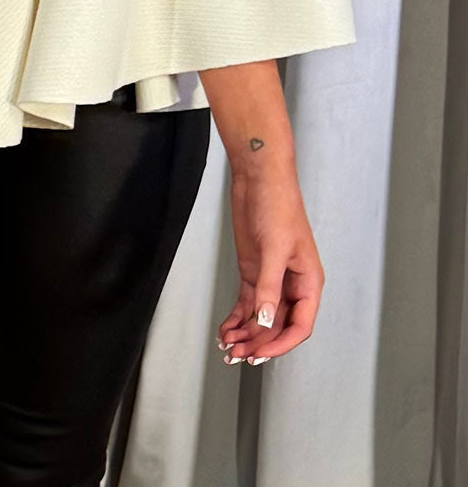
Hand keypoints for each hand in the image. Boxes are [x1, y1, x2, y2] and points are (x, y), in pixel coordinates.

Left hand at [216, 161, 323, 365]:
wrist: (258, 178)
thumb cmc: (278, 205)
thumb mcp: (274, 249)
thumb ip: (269, 287)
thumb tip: (264, 320)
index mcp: (308, 282)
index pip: (300, 325)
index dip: (280, 344)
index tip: (260, 355)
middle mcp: (291, 284)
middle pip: (277, 326)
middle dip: (258, 343)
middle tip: (237, 355)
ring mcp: (271, 279)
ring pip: (261, 318)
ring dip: (245, 334)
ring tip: (228, 346)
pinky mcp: (254, 271)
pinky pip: (248, 303)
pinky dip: (237, 318)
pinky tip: (226, 330)